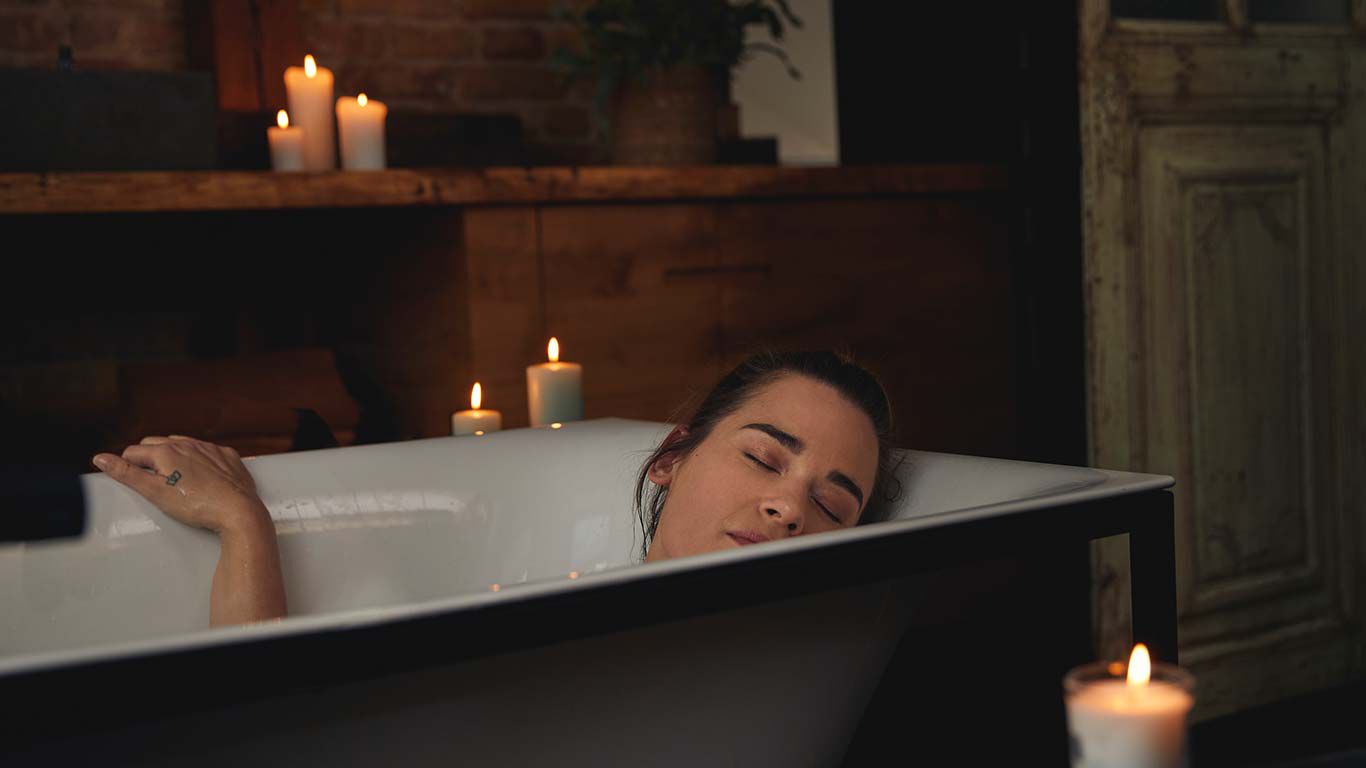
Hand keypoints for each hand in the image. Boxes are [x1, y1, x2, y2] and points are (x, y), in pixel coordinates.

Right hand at [92, 435, 266, 534]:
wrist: (238, 510)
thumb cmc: (197, 505)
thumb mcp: (155, 492)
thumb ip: (127, 474)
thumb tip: (101, 459)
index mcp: (166, 451)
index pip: (133, 452)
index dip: (128, 467)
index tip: (131, 481)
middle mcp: (188, 443)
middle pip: (155, 444)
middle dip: (148, 460)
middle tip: (151, 482)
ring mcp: (209, 448)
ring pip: (181, 445)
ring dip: (172, 456)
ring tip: (174, 480)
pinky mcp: (227, 456)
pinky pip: (206, 451)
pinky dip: (198, 459)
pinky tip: (200, 476)